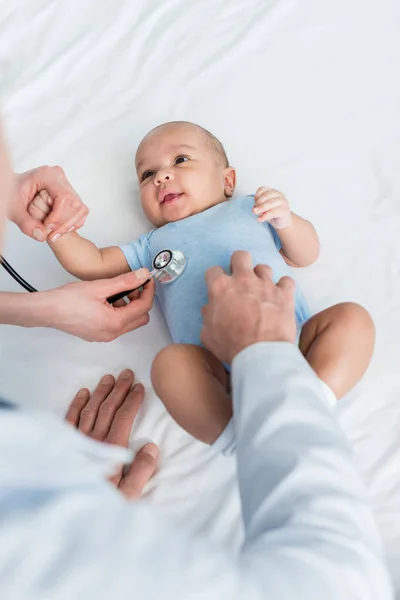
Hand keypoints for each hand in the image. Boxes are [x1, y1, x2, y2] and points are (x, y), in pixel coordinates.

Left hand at [8, 166, 88, 241]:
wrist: (13, 189)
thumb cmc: (12, 195)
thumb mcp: (13, 209)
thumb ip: (26, 223)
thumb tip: (42, 235)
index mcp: (47, 175)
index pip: (63, 198)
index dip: (58, 217)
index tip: (47, 228)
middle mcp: (60, 176)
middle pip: (75, 204)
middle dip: (65, 224)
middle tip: (51, 235)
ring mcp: (66, 184)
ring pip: (80, 209)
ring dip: (69, 225)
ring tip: (54, 234)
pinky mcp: (70, 193)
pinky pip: (80, 211)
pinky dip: (72, 223)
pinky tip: (59, 229)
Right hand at [37, 269, 154, 340]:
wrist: (47, 310)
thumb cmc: (68, 300)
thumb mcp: (100, 286)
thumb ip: (125, 281)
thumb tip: (142, 275)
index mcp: (115, 323)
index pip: (144, 307)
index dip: (149, 291)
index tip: (147, 279)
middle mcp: (112, 333)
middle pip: (140, 318)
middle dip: (140, 300)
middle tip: (133, 285)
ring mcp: (104, 336)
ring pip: (129, 322)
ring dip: (129, 306)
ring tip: (116, 290)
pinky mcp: (98, 335)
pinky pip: (117, 324)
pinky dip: (118, 312)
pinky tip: (107, 299)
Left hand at [66, 369, 157, 498]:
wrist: (69, 519)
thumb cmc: (104, 507)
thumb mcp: (129, 496)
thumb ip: (141, 472)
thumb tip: (151, 446)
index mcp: (111, 452)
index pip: (124, 418)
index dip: (132, 400)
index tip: (140, 386)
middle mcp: (93, 443)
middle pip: (108, 410)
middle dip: (119, 390)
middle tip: (127, 373)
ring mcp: (77, 443)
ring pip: (90, 411)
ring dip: (101, 393)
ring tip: (109, 378)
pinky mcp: (65, 447)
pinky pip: (70, 421)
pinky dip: (76, 405)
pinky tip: (83, 393)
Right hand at [201, 251, 296, 363]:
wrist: (261, 354)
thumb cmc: (232, 345)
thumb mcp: (208, 335)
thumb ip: (207, 317)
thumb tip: (209, 309)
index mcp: (220, 288)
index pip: (213, 271)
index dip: (214, 279)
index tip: (217, 287)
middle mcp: (243, 280)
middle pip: (240, 256)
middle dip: (239, 264)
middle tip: (240, 278)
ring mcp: (265, 285)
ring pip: (263, 267)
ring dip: (261, 277)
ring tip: (261, 290)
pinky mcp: (284, 294)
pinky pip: (286, 281)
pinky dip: (283, 287)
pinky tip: (280, 296)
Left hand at [253, 186, 291, 228]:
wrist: (284, 221)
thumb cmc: (273, 213)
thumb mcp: (265, 208)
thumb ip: (260, 206)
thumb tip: (255, 209)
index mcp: (272, 192)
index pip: (263, 189)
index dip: (256, 195)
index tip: (254, 203)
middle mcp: (278, 195)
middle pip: (266, 196)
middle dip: (258, 203)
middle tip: (253, 210)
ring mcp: (282, 201)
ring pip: (270, 203)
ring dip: (261, 208)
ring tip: (254, 213)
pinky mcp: (284, 210)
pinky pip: (273, 212)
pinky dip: (265, 216)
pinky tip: (260, 219)